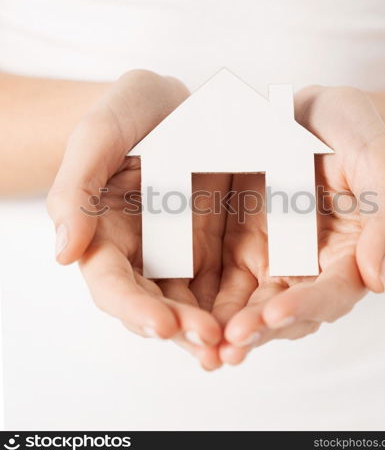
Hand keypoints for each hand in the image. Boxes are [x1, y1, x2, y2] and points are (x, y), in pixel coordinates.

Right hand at [47, 70, 228, 369]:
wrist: (175, 104)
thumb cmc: (129, 113)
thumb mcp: (98, 136)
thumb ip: (76, 190)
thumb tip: (63, 254)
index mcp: (105, 233)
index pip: (112, 283)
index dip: (134, 307)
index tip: (162, 325)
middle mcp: (141, 253)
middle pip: (155, 304)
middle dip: (181, 327)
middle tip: (210, 343)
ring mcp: (179, 252)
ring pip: (192, 303)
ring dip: (212, 328)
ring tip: (237, 345)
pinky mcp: (213, 246)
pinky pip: (225, 281)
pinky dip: (238, 304)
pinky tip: (257, 317)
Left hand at [213, 86, 384, 363]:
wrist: (312, 113)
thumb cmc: (353, 132)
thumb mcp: (379, 162)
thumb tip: (380, 279)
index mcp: (347, 253)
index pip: (332, 292)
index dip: (307, 306)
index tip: (275, 312)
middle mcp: (308, 266)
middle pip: (286, 311)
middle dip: (259, 329)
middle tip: (229, 342)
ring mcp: (272, 258)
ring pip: (251, 305)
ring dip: (228, 327)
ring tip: (204, 342)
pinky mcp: (241, 246)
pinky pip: (222, 281)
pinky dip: (206, 301)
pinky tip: (184, 311)